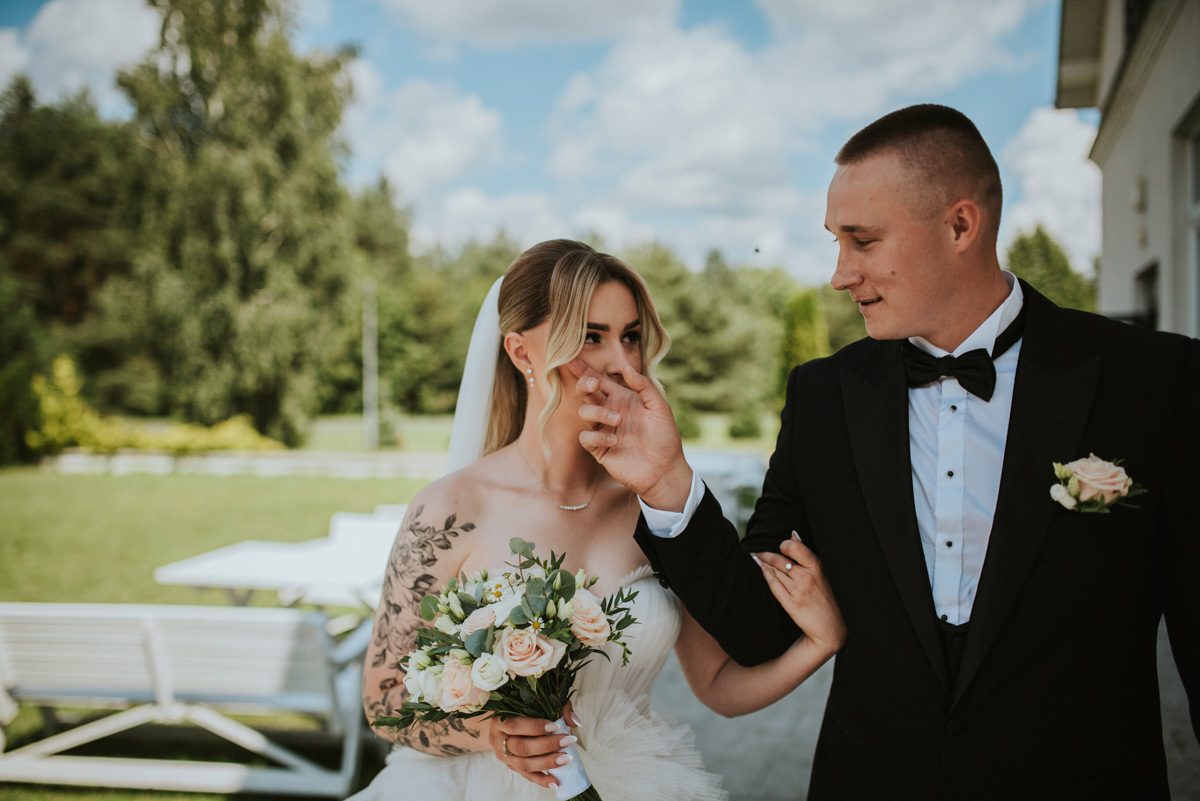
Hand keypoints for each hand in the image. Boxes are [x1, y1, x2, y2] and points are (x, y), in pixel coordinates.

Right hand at [486, 702, 580, 788]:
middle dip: (546, 746)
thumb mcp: (536, 701)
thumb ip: (557, 706)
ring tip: (566, 759)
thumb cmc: (523, 709)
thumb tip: (575, 722)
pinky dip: (542, 780)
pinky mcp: (511, 767)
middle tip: (567, 741)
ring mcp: (503, 756)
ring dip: (547, 763)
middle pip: (521, 747)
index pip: (515, 725)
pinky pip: (527, 776)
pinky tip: (556, 782)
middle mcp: (498, 740)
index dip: (535, 727)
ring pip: (523, 764)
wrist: (503, 723)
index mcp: (499, 720)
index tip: (556, 726)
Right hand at [569, 360, 691, 510]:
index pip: (599, 380)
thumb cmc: (664, 437)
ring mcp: (603, 430)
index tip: (570, 358)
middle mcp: (610, 411)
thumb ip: (643, 386)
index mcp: (622, 399)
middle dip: (585, 385)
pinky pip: (587, 437)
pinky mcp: (599, 449)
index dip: (584, 369)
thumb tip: (625, 368)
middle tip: (593, 385)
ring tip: (618, 420)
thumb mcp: (659, 407)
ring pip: (585, 412)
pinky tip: (616, 441)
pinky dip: (598, 436)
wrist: (664, 469)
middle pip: (587, 393)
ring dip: (598, 412)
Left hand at [756, 534, 846, 655]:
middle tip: (757, 551)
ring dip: (763, 563)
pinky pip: (773, 585)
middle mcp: (807, 578)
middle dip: (766, 554)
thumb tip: (792, 535)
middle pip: (780, 560)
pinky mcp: (790, 603)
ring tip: (756, 558)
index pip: (795, 548)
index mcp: (817, 568)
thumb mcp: (823, 573)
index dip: (784, 545)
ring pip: (774, 571)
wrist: (831, 628)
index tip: (780, 546)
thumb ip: (806, 554)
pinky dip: (766, 575)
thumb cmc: (828, 597)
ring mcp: (797, 591)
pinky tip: (761, 570)